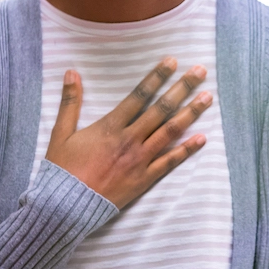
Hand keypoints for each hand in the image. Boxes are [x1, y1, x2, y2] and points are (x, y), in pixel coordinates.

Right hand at [45, 58, 211, 208]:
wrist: (64, 207)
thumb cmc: (62, 170)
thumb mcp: (61, 133)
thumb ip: (70, 102)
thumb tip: (72, 72)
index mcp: (111, 126)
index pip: (139, 95)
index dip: (157, 76)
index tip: (172, 61)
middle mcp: (130, 140)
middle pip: (161, 109)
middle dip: (182, 88)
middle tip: (200, 72)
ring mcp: (140, 160)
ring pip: (170, 132)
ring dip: (191, 113)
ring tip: (208, 98)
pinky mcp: (144, 179)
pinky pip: (170, 162)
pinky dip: (186, 150)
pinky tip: (202, 138)